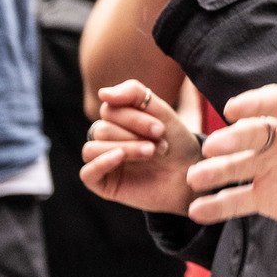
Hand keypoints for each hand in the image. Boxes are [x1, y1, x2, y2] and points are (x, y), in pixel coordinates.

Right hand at [80, 80, 202, 214]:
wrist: (189, 174)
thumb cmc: (176, 142)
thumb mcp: (160, 110)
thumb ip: (133, 93)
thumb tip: (102, 93)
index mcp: (116, 120)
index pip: (108, 110)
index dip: (134, 117)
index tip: (160, 129)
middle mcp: (106, 140)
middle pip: (102, 130)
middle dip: (134, 135)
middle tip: (159, 143)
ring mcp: (103, 161)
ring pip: (92, 148)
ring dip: (125, 148)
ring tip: (150, 152)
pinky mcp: (103, 184)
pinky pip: (87, 173)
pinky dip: (101, 163)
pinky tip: (121, 158)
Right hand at [186, 85, 276, 252]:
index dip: (256, 103)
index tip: (234, 108)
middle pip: (252, 133)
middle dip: (231, 139)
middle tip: (213, 146)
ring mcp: (272, 167)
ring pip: (237, 165)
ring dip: (215, 170)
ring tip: (195, 178)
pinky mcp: (266, 197)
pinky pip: (237, 200)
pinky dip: (217, 205)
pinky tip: (198, 209)